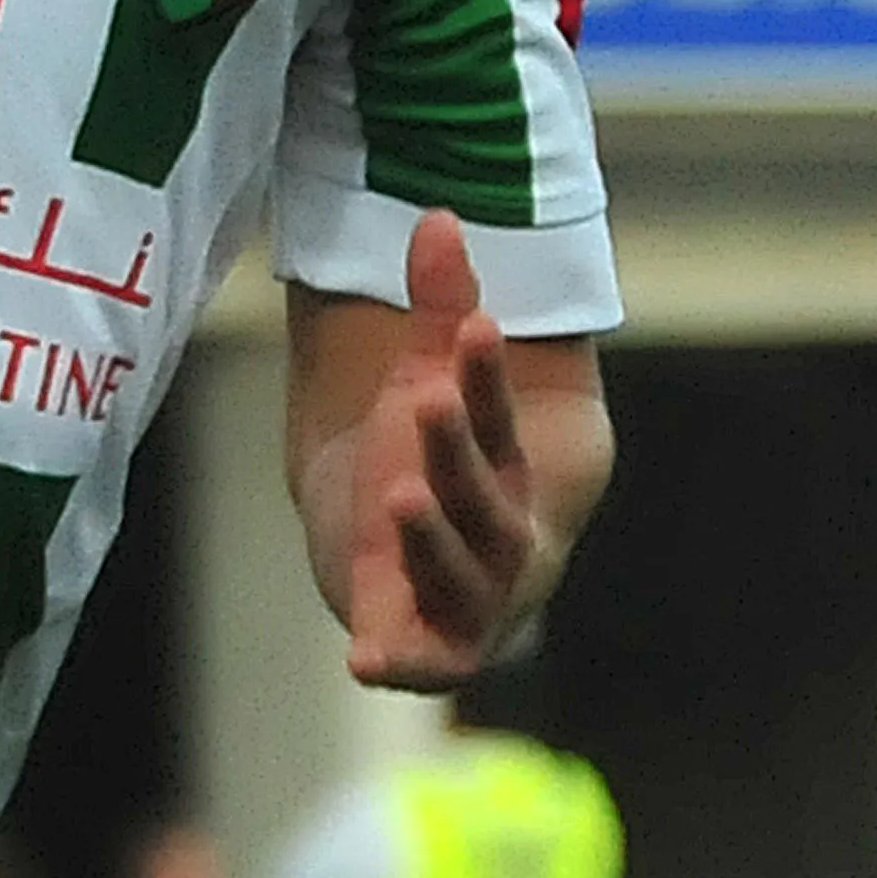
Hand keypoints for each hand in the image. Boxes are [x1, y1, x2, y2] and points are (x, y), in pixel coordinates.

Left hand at [341, 210, 541, 692]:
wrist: (390, 555)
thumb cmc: (427, 461)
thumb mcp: (425, 383)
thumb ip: (436, 311)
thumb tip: (438, 214)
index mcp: (511, 470)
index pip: (500, 420)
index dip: (487, 378)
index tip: (473, 325)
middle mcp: (504, 539)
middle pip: (487, 496)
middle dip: (459, 450)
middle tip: (427, 399)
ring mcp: (469, 600)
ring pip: (461, 574)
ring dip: (434, 539)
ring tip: (399, 495)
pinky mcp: (428, 651)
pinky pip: (420, 662)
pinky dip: (398, 662)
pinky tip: (365, 658)